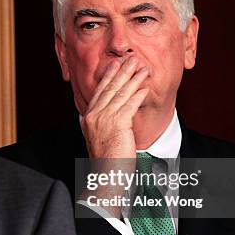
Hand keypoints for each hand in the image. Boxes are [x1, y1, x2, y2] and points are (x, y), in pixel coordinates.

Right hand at [78, 57, 148, 217]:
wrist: (105, 175)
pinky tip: (145, 87)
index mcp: (88, 117)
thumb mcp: (99, 137)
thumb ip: (103, 122)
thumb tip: (111, 112)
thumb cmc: (106, 160)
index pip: (100, 91)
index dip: (108, 77)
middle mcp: (94, 115)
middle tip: (132, 59)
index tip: (115, 65)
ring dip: (133, 79)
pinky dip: (138, 94)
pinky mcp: (117, 124)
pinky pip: (130, 105)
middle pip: (110, 88)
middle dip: (122, 72)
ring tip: (142, 68)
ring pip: (121, 94)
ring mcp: (104, 119)